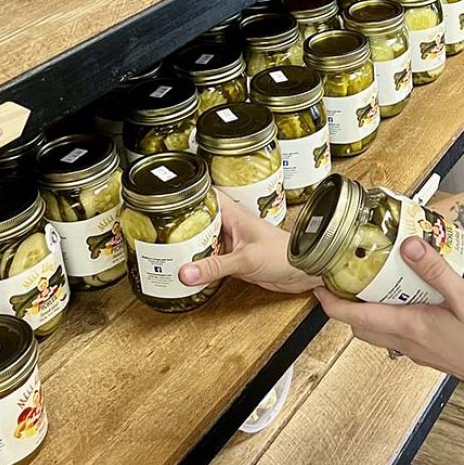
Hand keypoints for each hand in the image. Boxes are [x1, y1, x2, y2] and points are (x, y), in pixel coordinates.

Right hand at [179, 191, 321, 294]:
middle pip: (202, 220)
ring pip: (206, 241)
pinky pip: (213, 260)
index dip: (190, 192)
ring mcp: (234, 244)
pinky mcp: (237, 261)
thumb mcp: (246, 259)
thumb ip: (215, 267)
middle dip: (183, 224)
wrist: (306, 271)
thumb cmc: (287, 254)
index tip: (168, 195)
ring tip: (165, 250)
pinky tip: (188, 269)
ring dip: (191, 247)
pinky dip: (201, 265)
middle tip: (157, 230)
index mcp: (235, 216)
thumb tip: (186, 272)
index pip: (208, 196)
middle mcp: (233, 227)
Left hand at [313, 237, 463, 408]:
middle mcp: (407, 342)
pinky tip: (409, 300)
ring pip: (378, 332)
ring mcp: (417, 350)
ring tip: (374, 285)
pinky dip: (391, 318)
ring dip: (368, 313)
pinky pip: (398, 335)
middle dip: (345, 305)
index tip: (318, 283)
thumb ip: (434, 270)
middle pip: (360, 327)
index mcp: (409, 327)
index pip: (353, 318)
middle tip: (343, 280)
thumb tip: (408, 246)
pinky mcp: (429, 352)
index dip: (330, 302)